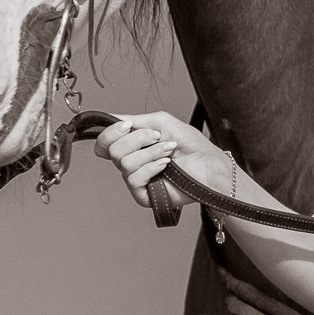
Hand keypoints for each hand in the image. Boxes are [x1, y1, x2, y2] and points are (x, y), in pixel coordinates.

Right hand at [94, 111, 219, 206]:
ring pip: (124, 163)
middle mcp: (131, 162)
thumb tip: (113, 119)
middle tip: (157, 137)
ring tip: (168, 152)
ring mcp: (136, 179)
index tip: (128, 125)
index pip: (104, 142)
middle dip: (137, 139)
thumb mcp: (162, 122)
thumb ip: (136, 120)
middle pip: (112, 150)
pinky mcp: (143, 194)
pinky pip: (133, 179)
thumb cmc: (191, 145)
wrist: (209, 165)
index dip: (110, 132)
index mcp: (132, 146)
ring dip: (150, 153)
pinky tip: (165, 165)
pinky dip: (151, 167)